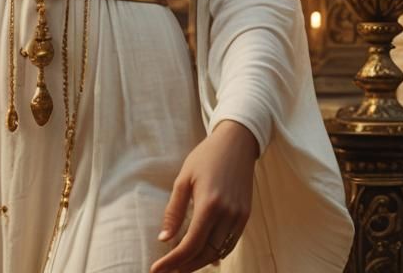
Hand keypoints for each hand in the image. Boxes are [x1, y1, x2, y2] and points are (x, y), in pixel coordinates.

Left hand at [149, 120, 257, 272]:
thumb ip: (175, 211)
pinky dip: (216, 252)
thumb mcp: (184, 178)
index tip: (156, 269)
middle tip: (168, 268)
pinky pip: (230, 243)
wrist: (236, 143)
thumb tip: (164, 239)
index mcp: (209, 203)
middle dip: (186, 265)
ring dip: (200, 261)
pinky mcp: (245, 215)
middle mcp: (227, 214)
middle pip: (205, 253)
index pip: (190, 244)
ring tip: (182, 263)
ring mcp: (239, 216)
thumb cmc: (205, 157)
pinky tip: (202, 253)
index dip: (173, 261)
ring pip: (218, 251)